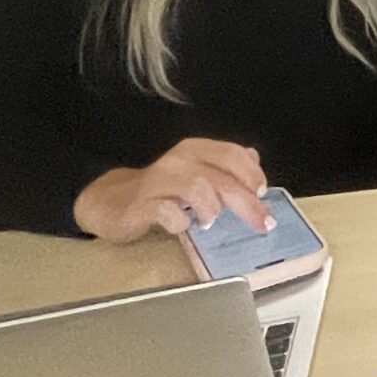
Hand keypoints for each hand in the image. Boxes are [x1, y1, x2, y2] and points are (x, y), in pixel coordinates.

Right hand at [73, 138, 270, 242]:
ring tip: (211, 222)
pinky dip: (180, 222)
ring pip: (196, 187)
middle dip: (246, 201)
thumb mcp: (197, 174)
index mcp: (195, 150)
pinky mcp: (141, 205)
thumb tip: (255, 164)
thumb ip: (225, 168)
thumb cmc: (162, 191)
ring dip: (212, 208)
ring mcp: (159, 181)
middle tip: (261, 222)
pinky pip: (166, 212)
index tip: (263, 195)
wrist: (112, 201)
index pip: (232, 154)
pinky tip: (183, 226)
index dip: (252, 174)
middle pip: (220, 176)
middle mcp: (179, 161)